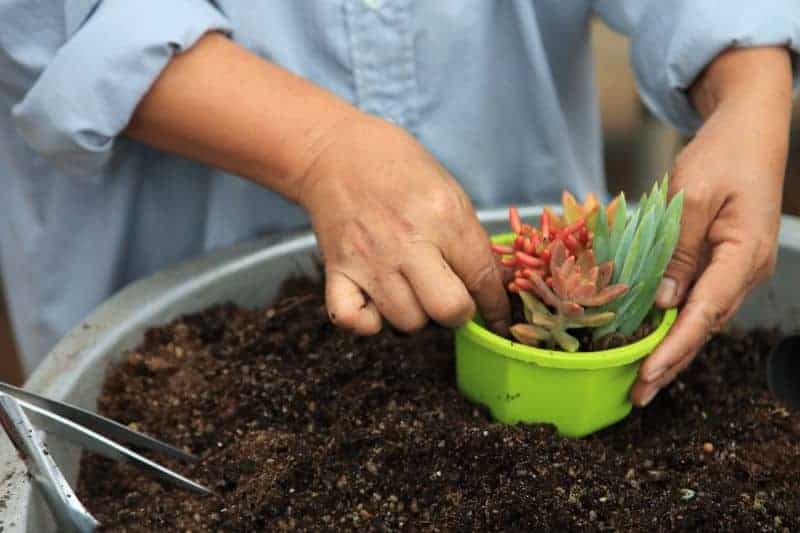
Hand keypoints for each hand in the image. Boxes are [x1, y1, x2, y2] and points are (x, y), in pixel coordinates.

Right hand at [299, 115, 510, 335]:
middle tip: (451, 298)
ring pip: (407, 322)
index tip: (499, 318)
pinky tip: (376, 305)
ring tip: (411, 291)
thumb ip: (470, 238)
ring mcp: (369, 260)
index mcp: (443, 216)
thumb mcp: (448, 189)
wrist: (334, 150)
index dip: (496, 306)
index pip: (482, 277)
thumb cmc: (396, 165)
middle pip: (449, 311)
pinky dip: (367, 323)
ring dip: (416, 314)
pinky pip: (352, 321)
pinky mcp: (337, 271)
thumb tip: (496, 283)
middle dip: (458, 312)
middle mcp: (407, 242)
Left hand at [630, 47, 792, 405]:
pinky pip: (696, 300)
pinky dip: (672, 324)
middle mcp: (744, 271)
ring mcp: (735, 269)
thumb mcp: (694, 197)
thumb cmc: (723, 155)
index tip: (645, 376)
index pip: (705, 313)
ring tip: (639, 381)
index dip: (673, 348)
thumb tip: (662, 303)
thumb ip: (677, 250)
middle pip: (703, 326)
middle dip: (669, 363)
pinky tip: (650, 340)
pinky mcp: (721, 262)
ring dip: (669, 349)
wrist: (748, 131)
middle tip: (635, 397)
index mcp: (744, 256)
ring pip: (699, 318)